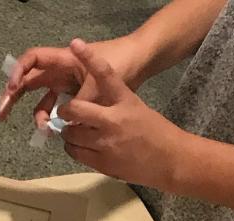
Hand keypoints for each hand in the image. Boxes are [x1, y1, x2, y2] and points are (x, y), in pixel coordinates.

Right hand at [0, 34, 142, 123]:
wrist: (141, 61)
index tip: (11, 90)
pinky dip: (51, 119)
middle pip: (28, 81)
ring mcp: (65, 84)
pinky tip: (51, 132)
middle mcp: (60, 70)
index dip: (17, 72)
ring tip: (40, 131)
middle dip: (13, 97)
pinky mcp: (73, 97)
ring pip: (41, 99)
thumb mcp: (99, 85)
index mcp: (63, 60)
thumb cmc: (121, 62)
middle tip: (1, 115)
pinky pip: (55, 109)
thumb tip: (64, 124)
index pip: (32, 60)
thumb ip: (80, 104)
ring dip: (36, 115)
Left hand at [59, 40, 192, 189]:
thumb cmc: (154, 131)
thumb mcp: (136, 108)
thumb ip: (113, 105)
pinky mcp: (101, 163)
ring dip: (68, 132)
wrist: (169, 159)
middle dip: (66, 110)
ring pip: (71, 134)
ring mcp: (106, 143)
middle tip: (65, 112)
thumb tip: (89, 108)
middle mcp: (113, 121)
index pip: (106, 75)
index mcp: (125, 101)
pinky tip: (79, 146)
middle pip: (77, 110)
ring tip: (73, 131)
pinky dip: (72, 148)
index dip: (89, 59)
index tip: (76, 44)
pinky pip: (75, 153)